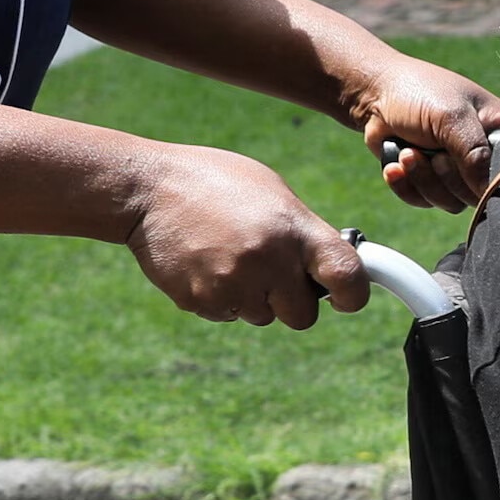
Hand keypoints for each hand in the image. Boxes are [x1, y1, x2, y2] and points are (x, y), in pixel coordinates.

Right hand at [124, 141, 364, 326]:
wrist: (147, 189)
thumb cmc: (216, 183)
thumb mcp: (272, 193)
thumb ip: (303, 232)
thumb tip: (330, 269)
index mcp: (295, 229)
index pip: (348, 277)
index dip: (352, 294)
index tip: (343, 296)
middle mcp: (269, 261)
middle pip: (303, 316)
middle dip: (292, 300)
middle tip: (270, 271)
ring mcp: (233, 286)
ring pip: (261, 316)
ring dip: (252, 297)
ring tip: (228, 255)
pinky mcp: (202, 301)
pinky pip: (227, 315)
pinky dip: (221, 297)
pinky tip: (205, 262)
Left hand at [345, 52, 499, 213]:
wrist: (374, 94)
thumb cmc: (419, 93)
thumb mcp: (452, 117)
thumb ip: (475, 154)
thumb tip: (487, 192)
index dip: (493, 177)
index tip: (467, 166)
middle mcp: (482, 154)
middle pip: (478, 193)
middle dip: (447, 177)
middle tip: (432, 153)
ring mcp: (456, 171)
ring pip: (450, 201)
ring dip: (423, 180)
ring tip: (406, 153)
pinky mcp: (429, 181)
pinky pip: (424, 201)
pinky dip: (406, 186)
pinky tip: (395, 164)